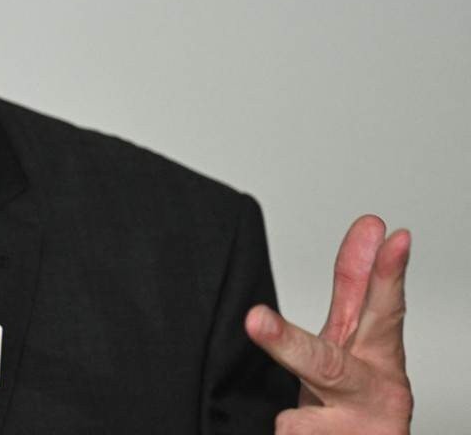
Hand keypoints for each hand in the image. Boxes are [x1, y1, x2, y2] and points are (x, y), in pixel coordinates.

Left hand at [245, 215, 412, 433]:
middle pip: (324, 366)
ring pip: (297, 423)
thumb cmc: (357, 402)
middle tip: (254, 320)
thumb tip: (370, 227)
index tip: (386, 234)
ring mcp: (350, 430)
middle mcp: (368, 395)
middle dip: (288, 345)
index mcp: (376, 362)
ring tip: (297, 430)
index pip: (380, 310)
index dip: (384, 275)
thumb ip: (357, 289)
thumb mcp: (356, 344)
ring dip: (295, 427)